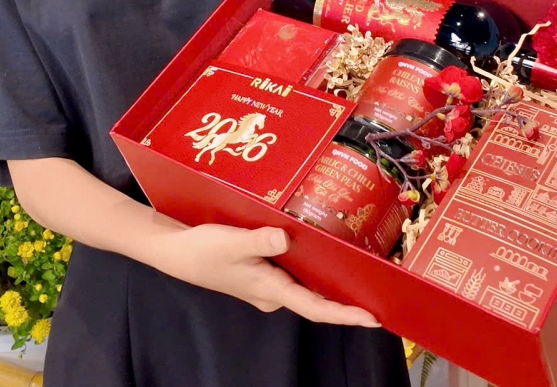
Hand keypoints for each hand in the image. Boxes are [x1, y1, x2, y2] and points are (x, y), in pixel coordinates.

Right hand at [147, 223, 380, 327]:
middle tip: (380, 291)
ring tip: (363, 273)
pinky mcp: (262, 273)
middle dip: (346, 299)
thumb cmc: (203, 249)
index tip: (372, 318)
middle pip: (317, 299)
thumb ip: (260, 240)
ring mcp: (268, 285)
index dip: (345, 314)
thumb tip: (285, 237)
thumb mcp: (232, 242)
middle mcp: (274, 293)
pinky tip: (324, 253)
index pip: (316, 307)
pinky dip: (313, 268)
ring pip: (306, 286)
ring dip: (331, 283)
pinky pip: (295, 274)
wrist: (176, 252)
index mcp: (272, 290)